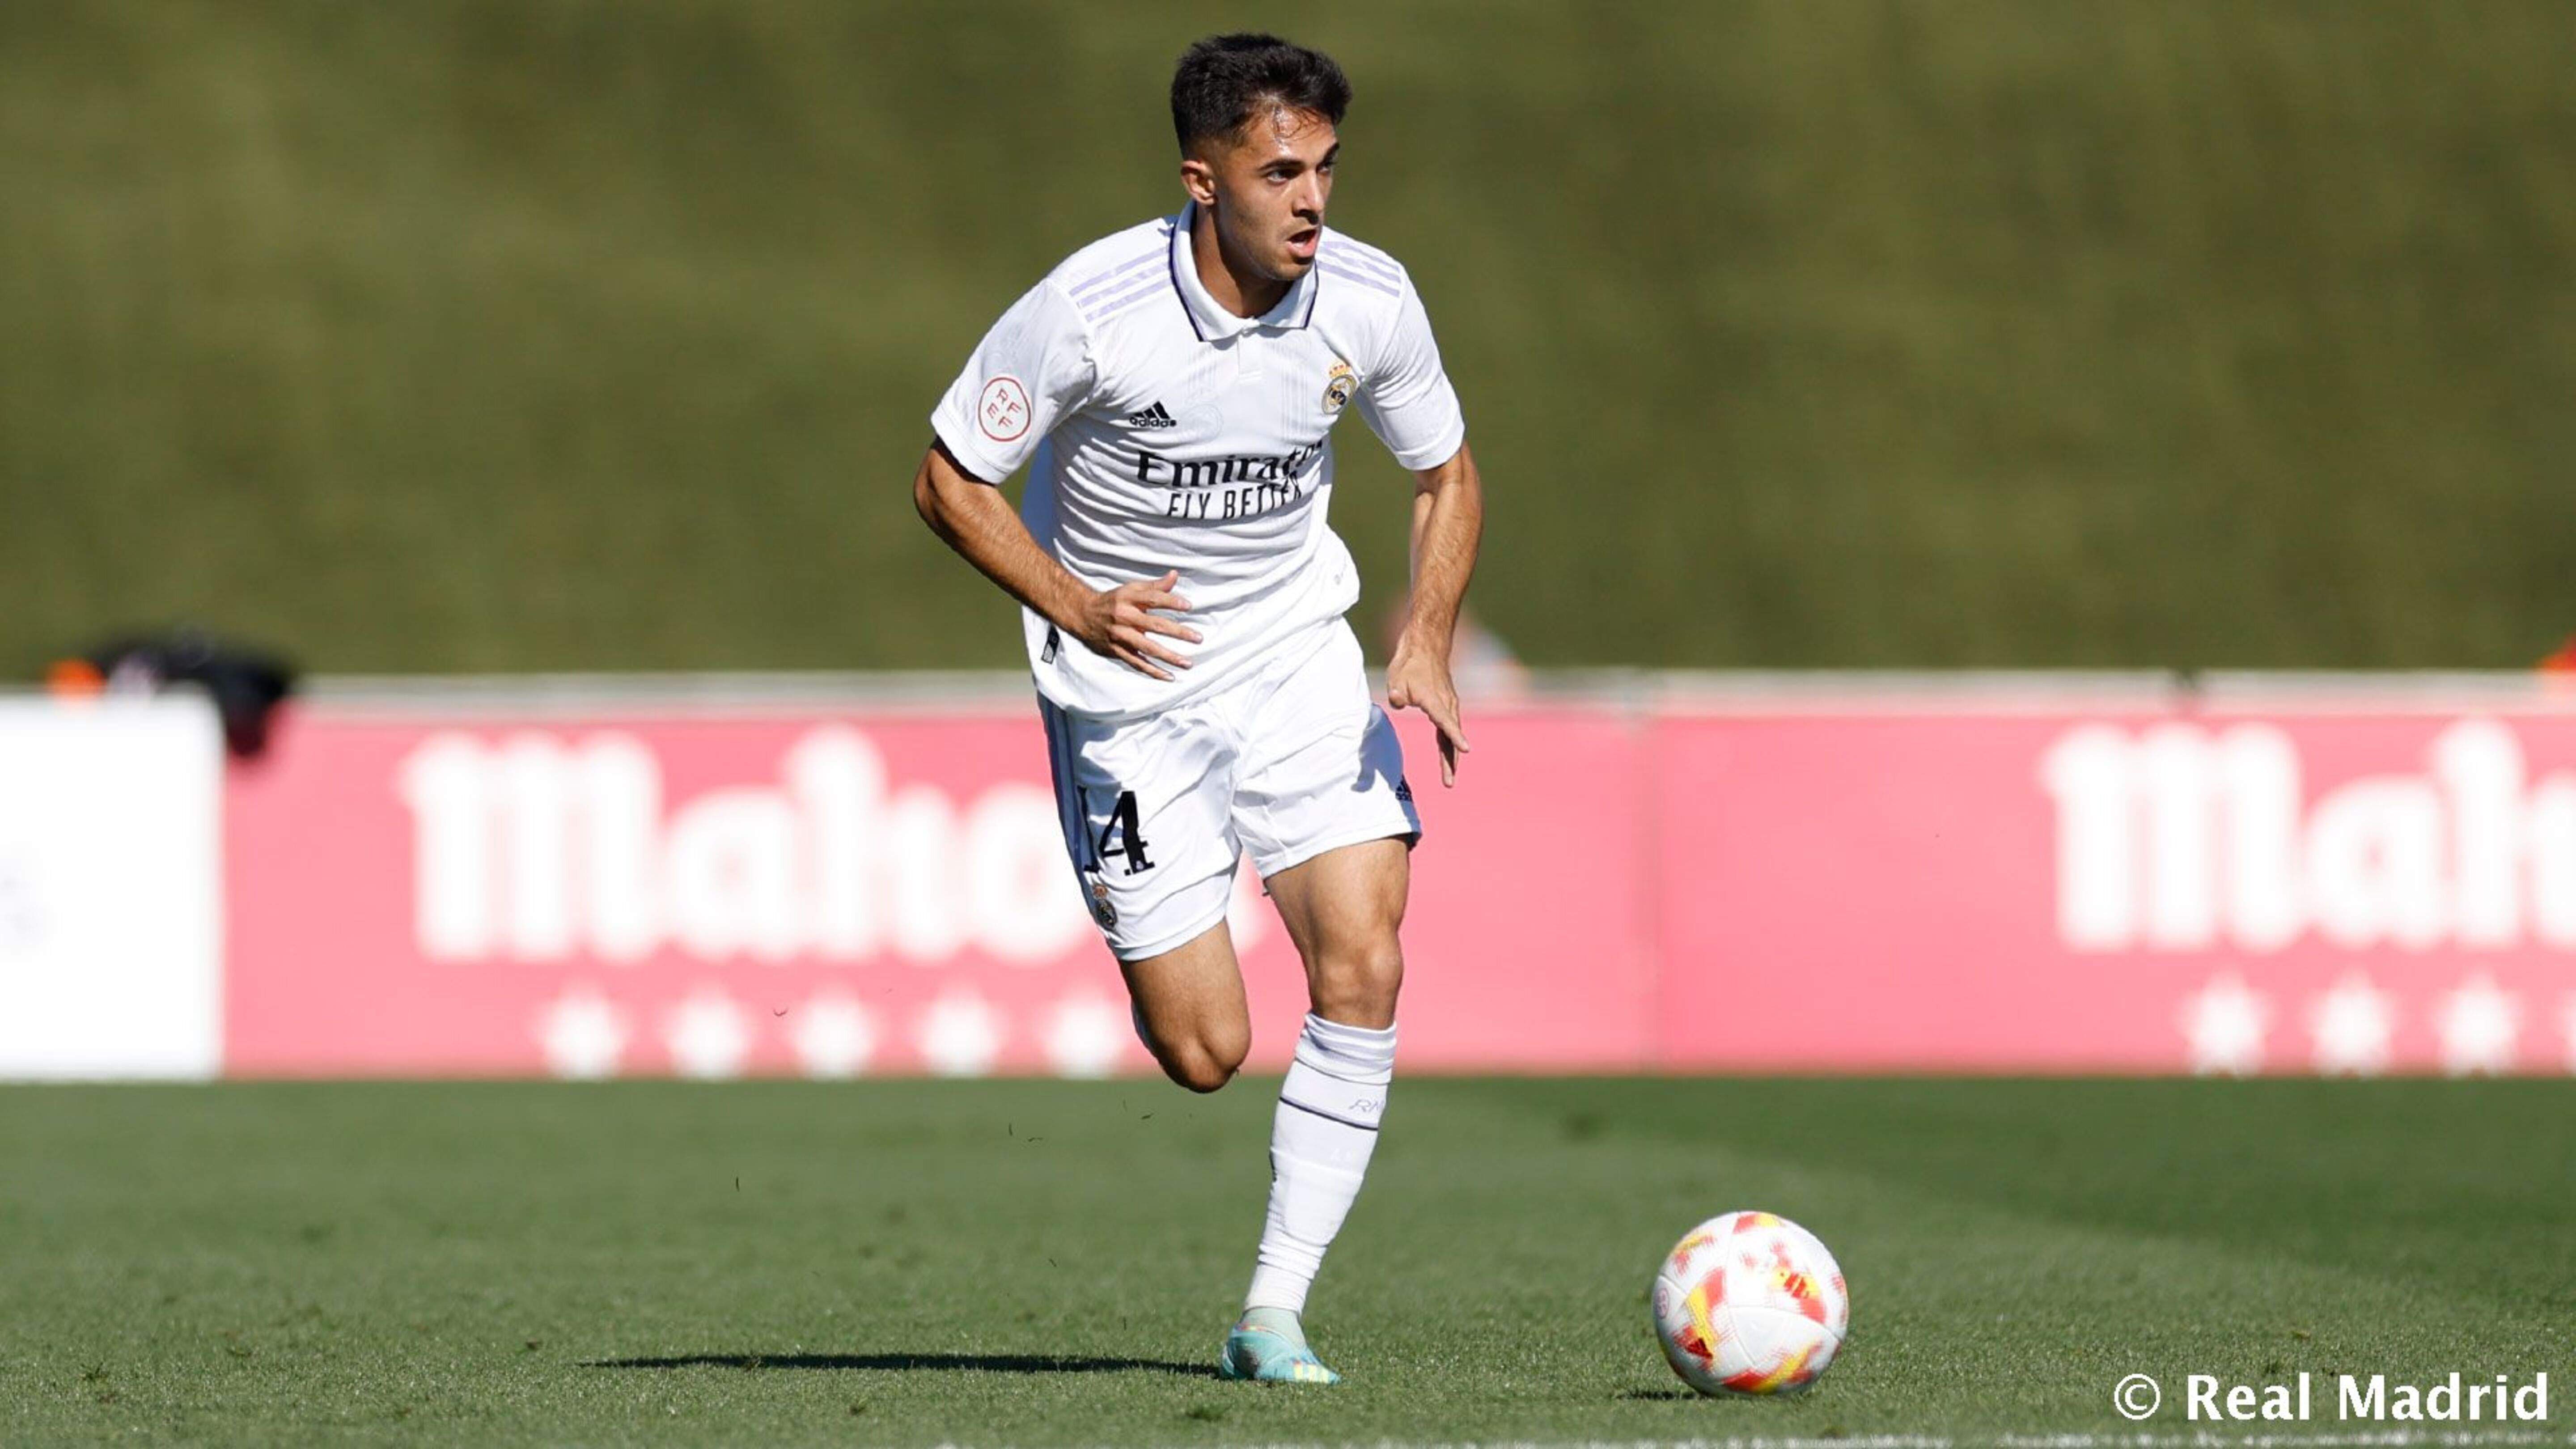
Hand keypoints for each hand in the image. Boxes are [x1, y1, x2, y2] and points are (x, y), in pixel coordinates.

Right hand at [1073, 570, 1200, 680]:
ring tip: (1188, 663)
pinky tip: (1170, 676)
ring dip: (1169, 657)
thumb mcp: (1131, 589)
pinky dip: (1153, 671)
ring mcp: (1120, 636)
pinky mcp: (1117, 651)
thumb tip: (1175, 575)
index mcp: (1128, 598)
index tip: (1188, 606)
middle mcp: (1124, 617)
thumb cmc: (1114, 601)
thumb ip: (1155, 586)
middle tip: (1198, 638)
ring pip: (1147, 648)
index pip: (1152, 598)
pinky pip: (1137, 663)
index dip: (1170, 601)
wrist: (1083, 615)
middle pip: (1154, 625)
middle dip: (1177, 632)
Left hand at [1385, 637, 1469, 785]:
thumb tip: (1398, 702)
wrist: (1425, 647)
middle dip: (1451, 761)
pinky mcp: (1447, 705)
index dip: (1455, 736)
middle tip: (1448, 783)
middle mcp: (1446, 704)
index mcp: (1434, 700)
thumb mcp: (1396, 678)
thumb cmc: (1410, 664)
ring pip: (1452, 734)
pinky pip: (1449, 728)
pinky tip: (1448, 755)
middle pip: (1451, 736)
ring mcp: (1449, 705)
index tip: (1466, 749)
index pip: (1445, 721)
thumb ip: (1397, 694)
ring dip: (1451, 756)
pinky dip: (1450, 743)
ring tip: (1449, 778)